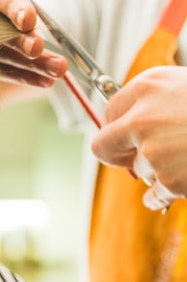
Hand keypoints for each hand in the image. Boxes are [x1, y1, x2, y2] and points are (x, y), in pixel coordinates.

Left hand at [91, 66, 186, 209]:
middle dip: (116, 153)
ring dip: (158, 169)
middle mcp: (142, 117)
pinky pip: (153, 195)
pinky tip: (182, 182)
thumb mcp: (186, 86)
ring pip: (139, 169)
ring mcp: (154, 151)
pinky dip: (164, 195)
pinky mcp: (169, 179)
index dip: (119, 124)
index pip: (110, 111)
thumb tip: (131, 122)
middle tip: (131, 156)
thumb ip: (158, 100)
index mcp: (148, 86)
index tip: (126, 132)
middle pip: (103, 146)